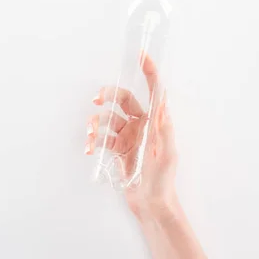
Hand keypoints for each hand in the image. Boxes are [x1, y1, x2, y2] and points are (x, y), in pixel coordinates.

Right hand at [85, 54, 178, 217]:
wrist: (151, 204)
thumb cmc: (163, 180)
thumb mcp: (168, 154)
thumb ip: (163, 130)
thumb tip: (162, 103)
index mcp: (155, 122)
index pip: (154, 91)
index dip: (149, 72)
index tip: (141, 55)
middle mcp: (141, 125)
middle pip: (122, 100)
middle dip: (109, 95)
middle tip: (97, 99)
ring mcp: (128, 136)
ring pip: (107, 119)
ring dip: (96, 124)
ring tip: (91, 136)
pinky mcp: (117, 149)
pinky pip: (102, 138)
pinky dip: (94, 141)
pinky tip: (90, 149)